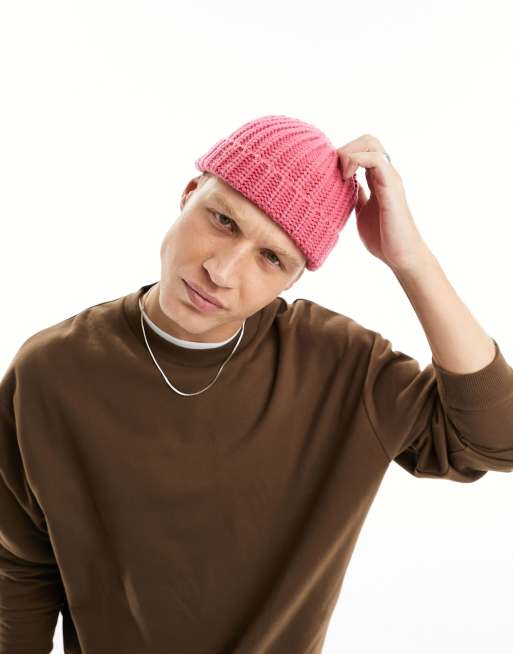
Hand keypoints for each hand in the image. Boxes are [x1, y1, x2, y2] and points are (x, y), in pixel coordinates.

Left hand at [337, 134, 429, 271]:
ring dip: (349, 152)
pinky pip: (375, 159)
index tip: (330, 173)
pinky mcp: (390, 186)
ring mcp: (389, 178)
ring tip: (340, 174)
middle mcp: (385, 174)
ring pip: (371, 143)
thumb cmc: (383, 238)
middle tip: (333, 171)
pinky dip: (356, 160)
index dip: (344, 154)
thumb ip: (356, 198)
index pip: (362, 150)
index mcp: (378, 180)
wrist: (401, 255)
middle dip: (345, 148)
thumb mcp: (362, 213)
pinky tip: (346, 178)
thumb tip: (343, 189)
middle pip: (367, 140)